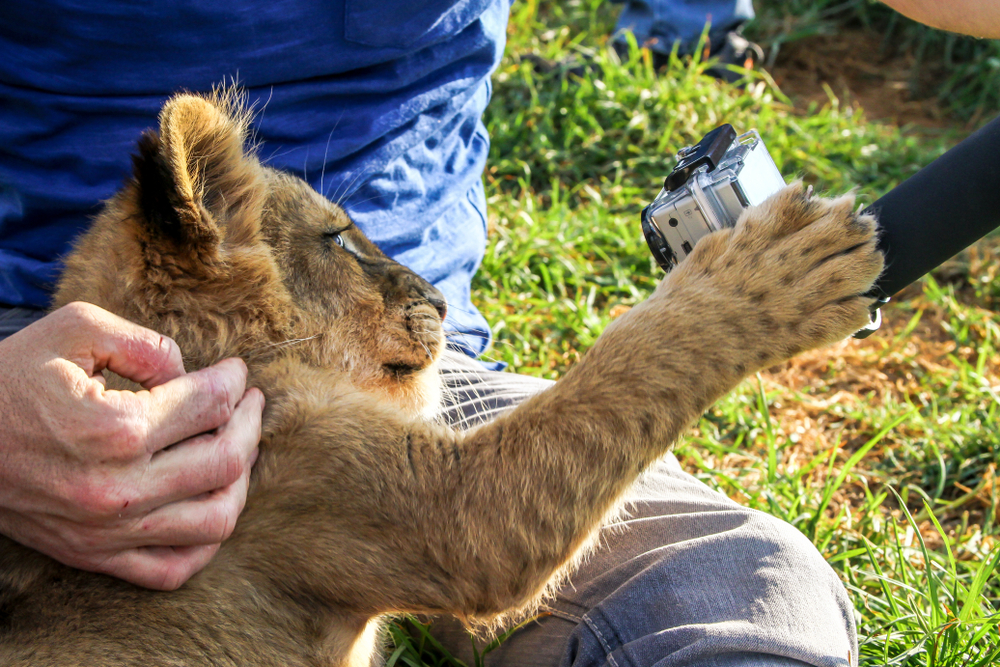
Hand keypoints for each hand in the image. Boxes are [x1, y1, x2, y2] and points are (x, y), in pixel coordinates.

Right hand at [0, 302, 262, 589]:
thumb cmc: (12, 380)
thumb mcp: (72, 331)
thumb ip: (144, 343)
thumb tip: (192, 373)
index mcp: (114, 428)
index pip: (211, 405)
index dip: (233, 381)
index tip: (235, 371)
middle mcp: (117, 487)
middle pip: (226, 462)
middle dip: (250, 424)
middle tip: (250, 403)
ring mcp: (108, 531)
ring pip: (215, 521)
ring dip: (241, 483)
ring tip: (239, 450)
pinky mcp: (95, 557)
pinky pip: (173, 570)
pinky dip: (206, 544)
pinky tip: (210, 505)